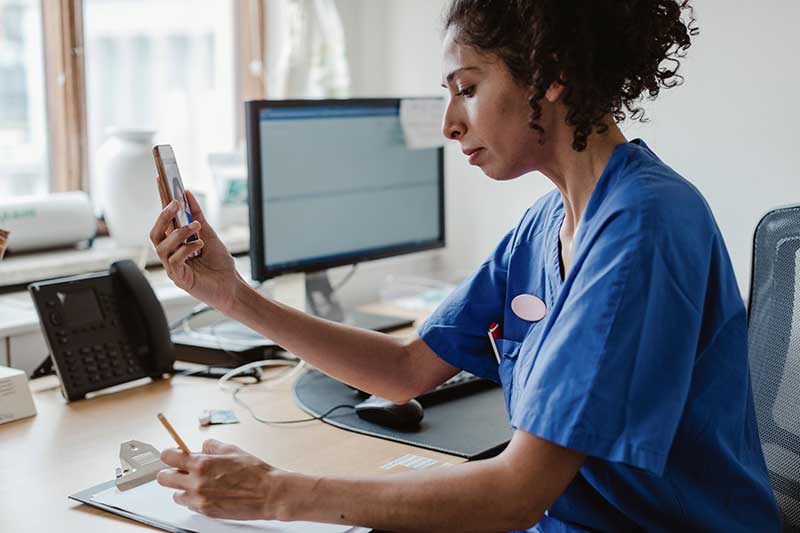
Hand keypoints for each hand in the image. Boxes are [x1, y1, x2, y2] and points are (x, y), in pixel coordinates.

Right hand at [149, 187, 240, 312]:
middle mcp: (171, 253)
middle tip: (176, 204)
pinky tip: (199, 246)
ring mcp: (173, 267)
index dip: (160, 200)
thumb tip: (188, 194)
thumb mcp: (209, 234)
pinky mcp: (179, 278)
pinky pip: (175, 261)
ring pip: (162, 247)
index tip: (160, 180)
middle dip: (163, 216)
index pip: (164, 220)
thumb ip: (197, 216)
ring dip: (179, 233)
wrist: (231, 285)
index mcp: (176, 242)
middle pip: (155, 233)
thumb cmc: (219, 263)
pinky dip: (186, 249)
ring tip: (196, 228)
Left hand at [157, 439, 285, 519]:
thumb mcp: (233, 450)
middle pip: (164, 478)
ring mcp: (200, 499)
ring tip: (199, 484)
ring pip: (176, 494)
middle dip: (170, 472)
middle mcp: (197, 482)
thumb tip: (203, 446)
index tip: (173, 455)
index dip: (170, 454)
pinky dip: (195, 499)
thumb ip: (213, 446)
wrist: (268, 494)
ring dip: (183, 488)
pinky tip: (209, 493)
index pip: (168, 457)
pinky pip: (190, 505)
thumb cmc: (255, 472)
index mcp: (202, 463)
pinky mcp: (206, 511)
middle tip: (180, 470)